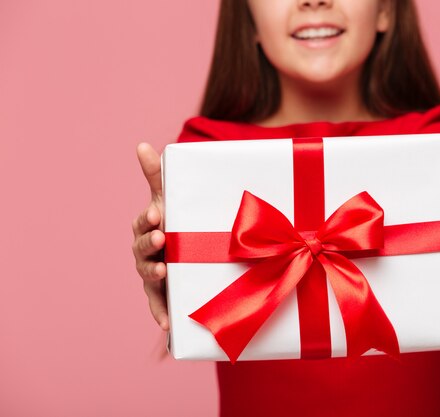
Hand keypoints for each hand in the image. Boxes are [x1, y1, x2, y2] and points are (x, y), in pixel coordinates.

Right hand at [131, 143, 168, 330]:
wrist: (196, 250)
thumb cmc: (179, 220)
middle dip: (150, 243)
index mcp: (148, 227)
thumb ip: (156, 174)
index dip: (149, 218)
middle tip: (162, 238)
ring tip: (163, 272)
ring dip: (153, 274)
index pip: (144, 221)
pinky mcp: (164, 294)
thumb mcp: (171, 198)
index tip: (158, 213)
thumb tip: (141, 144)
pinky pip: (159, 305)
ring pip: (149, 274)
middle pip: (143, 248)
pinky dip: (161, 314)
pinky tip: (167, 326)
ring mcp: (154, 272)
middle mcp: (147, 251)